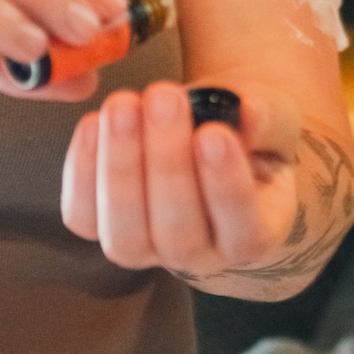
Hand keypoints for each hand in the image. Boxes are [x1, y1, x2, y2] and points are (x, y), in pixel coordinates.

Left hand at [61, 80, 300, 278]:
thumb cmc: (245, 132)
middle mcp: (201, 256)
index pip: (244, 232)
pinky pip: (83, 216)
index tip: (215, 133)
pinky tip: (93, 122)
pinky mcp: (103, 226)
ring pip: (126, 235)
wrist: (210, 138)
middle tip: (164, 97)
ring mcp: (148, 248)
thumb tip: (247, 111)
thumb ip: (265, 118)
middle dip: (167, 162)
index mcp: (254, 235)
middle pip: (178, 235)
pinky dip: (81, 171)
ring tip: (124, 104)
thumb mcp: (272, 119)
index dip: (227, 187)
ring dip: (120, 166)